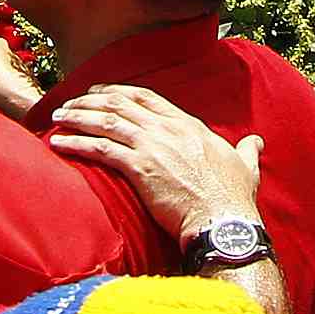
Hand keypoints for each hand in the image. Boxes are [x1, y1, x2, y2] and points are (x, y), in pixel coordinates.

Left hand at [46, 83, 265, 244]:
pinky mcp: (141, 168)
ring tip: (58, 117)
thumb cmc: (234, 199)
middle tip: (71, 102)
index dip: (120, 92)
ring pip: (107, 121)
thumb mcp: (246, 167)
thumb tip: (256, 142)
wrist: (223, 222)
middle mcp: (168, 129)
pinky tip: (59, 143)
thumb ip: (247, 151)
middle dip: (91, 100)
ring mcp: (154, 147)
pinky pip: (101, 149)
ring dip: (78, 117)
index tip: (101, 92)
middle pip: (121, 103)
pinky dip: (77, 143)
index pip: (148, 98)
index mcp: (189, 125)